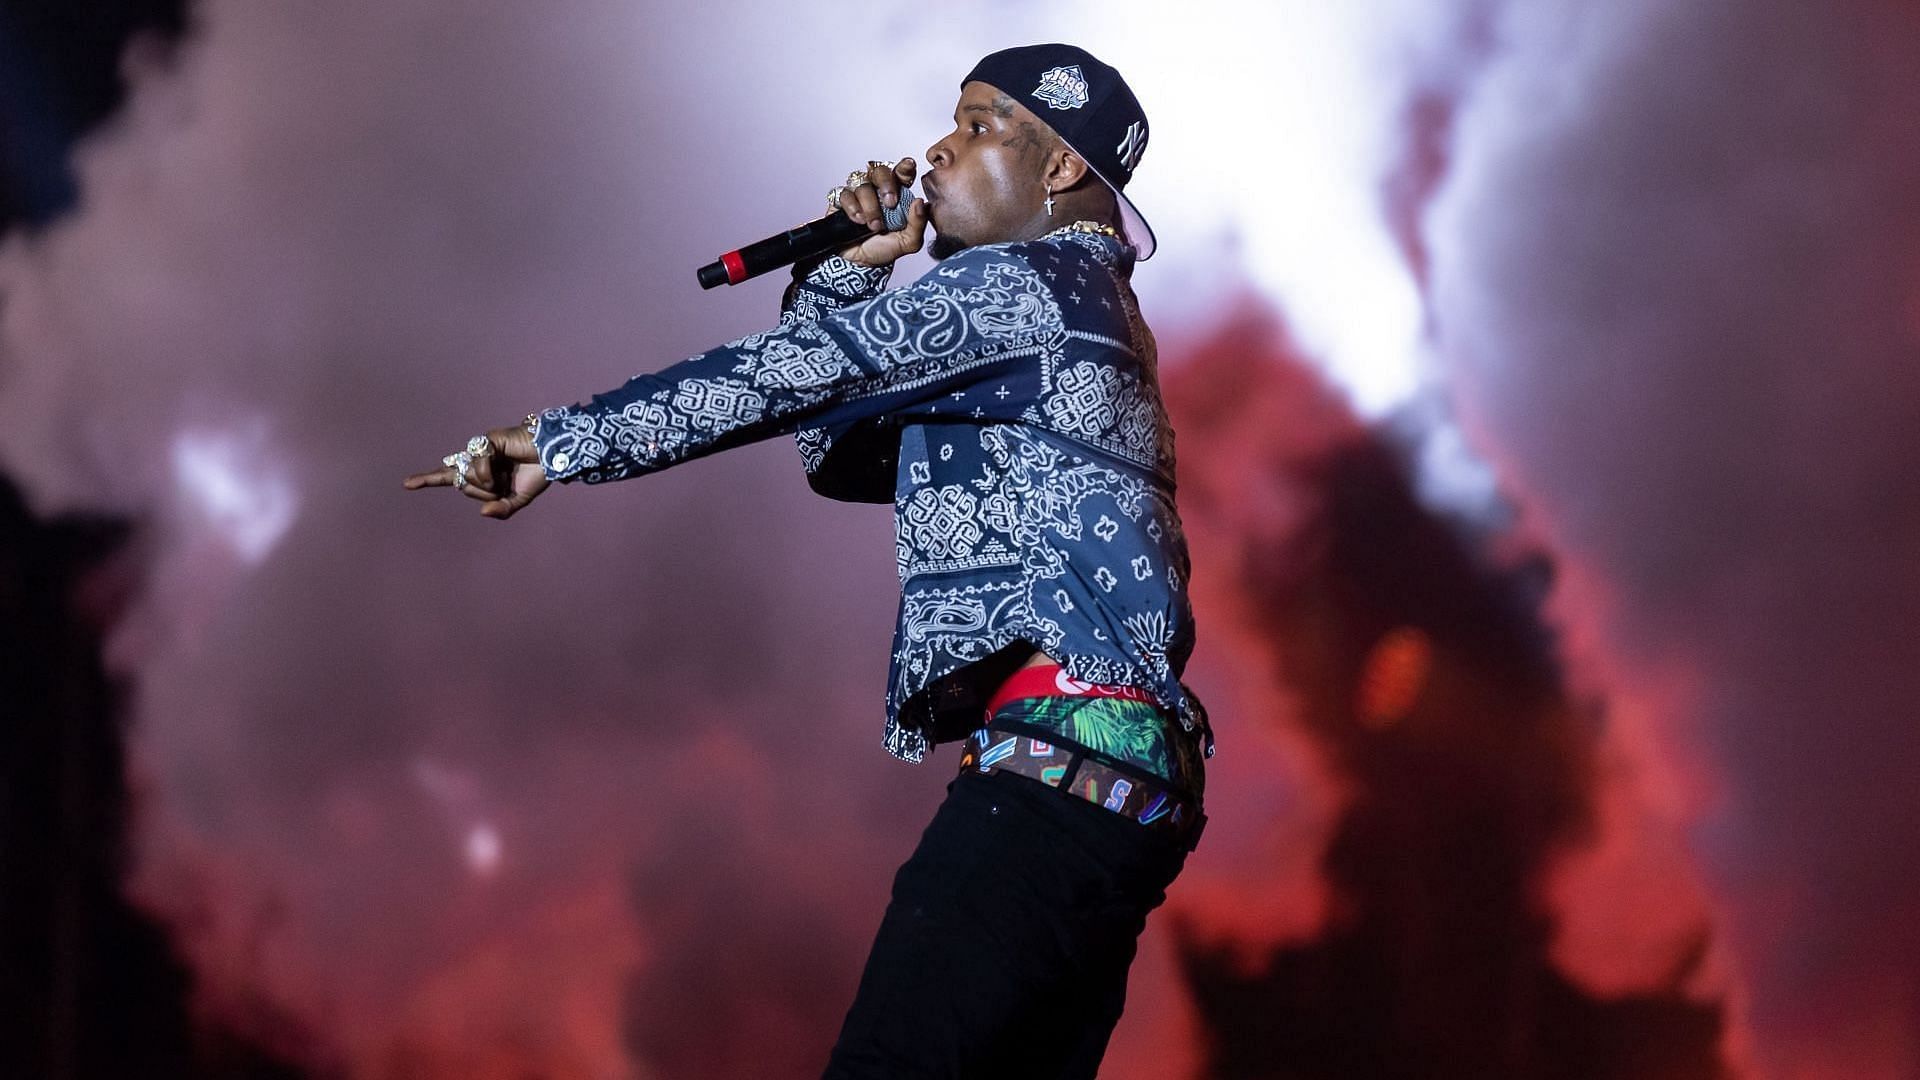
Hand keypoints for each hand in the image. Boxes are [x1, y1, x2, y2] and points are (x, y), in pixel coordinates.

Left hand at [402, 422, 549, 519]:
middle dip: (482, 492)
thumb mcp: (518, 500)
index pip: (450, 477)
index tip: (407, 484)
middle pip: (462, 484)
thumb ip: (501, 509)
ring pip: (468, 475)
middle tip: (503, 486)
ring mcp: (481, 450)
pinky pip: (477, 462)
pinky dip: (488, 472)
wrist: (554, 457)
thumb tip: (482, 512)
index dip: (428, 479)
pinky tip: (503, 468)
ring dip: (487, 484)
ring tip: (507, 475)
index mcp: (482, 474)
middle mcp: (477, 461)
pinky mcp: (488, 441)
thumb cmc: (537, 474)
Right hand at [837, 157, 927, 267]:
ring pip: (863, 184)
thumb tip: (921, 203)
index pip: (901, 173)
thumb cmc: (884, 249)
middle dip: (886, 185)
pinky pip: (845, 194)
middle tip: (890, 203)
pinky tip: (857, 220)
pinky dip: (853, 207)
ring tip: (873, 225)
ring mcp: (859, 193)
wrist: (859, 263)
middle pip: (880, 170)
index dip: (904, 167)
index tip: (909, 166)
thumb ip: (918, 224)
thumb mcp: (908, 242)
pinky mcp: (842, 200)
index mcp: (897, 194)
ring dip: (870, 206)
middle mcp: (877, 189)